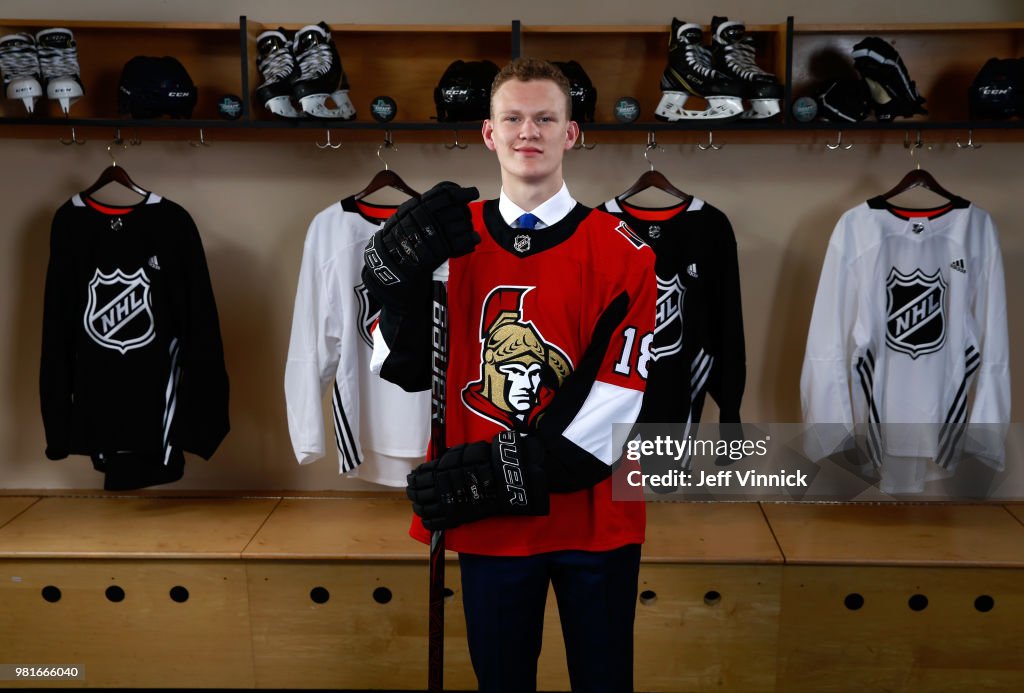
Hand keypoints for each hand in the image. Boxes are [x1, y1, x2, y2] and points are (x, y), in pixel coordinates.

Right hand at [365, 181, 479, 286]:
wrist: (391, 260)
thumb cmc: (399, 234)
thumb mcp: (406, 211)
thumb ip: (426, 203)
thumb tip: (452, 191)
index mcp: (419, 205)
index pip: (446, 194)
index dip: (463, 192)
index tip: (473, 192)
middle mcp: (428, 217)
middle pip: (459, 209)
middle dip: (465, 213)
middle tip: (464, 218)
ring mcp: (435, 233)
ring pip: (464, 224)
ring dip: (468, 227)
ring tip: (465, 232)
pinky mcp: (441, 250)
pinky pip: (465, 241)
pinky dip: (472, 239)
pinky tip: (472, 240)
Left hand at [406, 430, 548, 529]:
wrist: (504, 481)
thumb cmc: (486, 463)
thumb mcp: (461, 454)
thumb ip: (443, 461)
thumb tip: (426, 468)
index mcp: (440, 471)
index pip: (418, 477)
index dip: (414, 478)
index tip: (413, 478)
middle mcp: (439, 488)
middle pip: (417, 492)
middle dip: (413, 492)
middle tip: (413, 491)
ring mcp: (446, 504)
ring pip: (422, 508)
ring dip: (418, 506)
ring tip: (419, 504)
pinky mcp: (454, 518)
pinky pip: (433, 522)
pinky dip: (427, 520)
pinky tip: (427, 518)